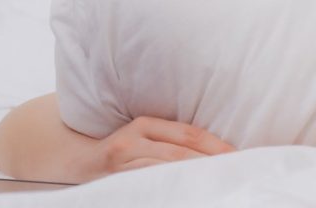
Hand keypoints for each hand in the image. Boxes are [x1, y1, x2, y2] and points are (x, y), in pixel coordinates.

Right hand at [76, 116, 236, 180]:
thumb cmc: (122, 152)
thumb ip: (171, 142)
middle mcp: (132, 138)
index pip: (190, 134)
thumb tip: (216, 153)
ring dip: (192, 177)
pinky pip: (147, 184)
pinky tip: (186, 192)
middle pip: (180, 152)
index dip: (216, 146)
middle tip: (233, 172)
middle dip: (209, 163)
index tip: (238, 156)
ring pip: (165, 169)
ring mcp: (121, 160)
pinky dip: (169, 188)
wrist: (77, 163)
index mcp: (145, 123)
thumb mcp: (144, 139)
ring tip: (215, 183)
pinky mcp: (113, 179)